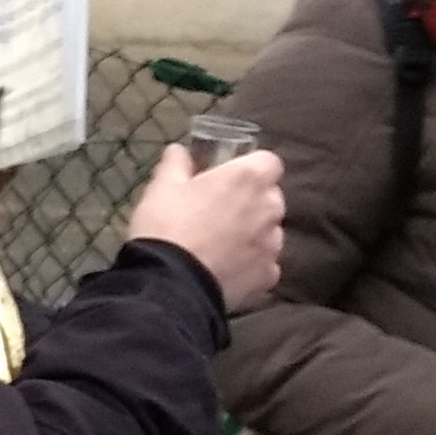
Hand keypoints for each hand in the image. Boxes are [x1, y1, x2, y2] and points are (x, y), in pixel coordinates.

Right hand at [124, 143, 285, 310]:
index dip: (250, 167)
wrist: (171, 284)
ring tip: (222, 244)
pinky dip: (251, 263)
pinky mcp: (268, 275)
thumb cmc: (167, 225)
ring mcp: (273, 244)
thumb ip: (176, 164)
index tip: (229, 176)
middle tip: (220, 211)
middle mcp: (269, 208)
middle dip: (252, 201)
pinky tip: (227, 268)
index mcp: (247, 178)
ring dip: (253, 232)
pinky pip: (265, 263)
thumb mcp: (162, 188)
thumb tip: (179, 150)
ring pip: (270, 231)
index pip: (269, 162)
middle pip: (270, 197)